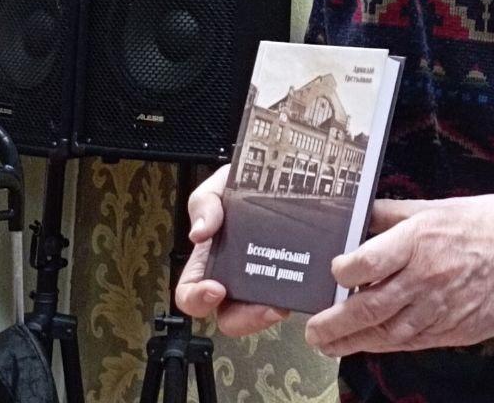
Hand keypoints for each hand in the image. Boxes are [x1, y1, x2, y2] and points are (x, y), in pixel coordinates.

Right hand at [174, 165, 290, 335]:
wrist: (284, 174)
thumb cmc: (245, 184)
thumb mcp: (219, 186)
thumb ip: (204, 203)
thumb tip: (198, 233)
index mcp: (209, 261)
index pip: (190, 294)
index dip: (197, 299)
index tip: (216, 289)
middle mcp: (233, 277)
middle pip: (229, 317)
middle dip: (245, 319)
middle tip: (264, 308)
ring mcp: (262, 279)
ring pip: (260, 313)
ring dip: (270, 313)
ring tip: (285, 303)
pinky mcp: (290, 276)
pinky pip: (290, 296)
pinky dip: (295, 297)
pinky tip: (303, 287)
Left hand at [303, 194, 493, 356]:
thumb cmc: (488, 223)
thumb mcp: (437, 206)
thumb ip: (395, 213)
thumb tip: (362, 214)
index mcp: (419, 240)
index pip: (367, 262)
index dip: (342, 270)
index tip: (331, 271)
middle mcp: (424, 278)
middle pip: (369, 307)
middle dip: (335, 323)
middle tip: (313, 329)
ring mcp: (438, 309)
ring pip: (386, 333)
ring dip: (353, 342)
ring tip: (330, 344)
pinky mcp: (452, 330)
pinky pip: (411, 343)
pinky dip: (386, 346)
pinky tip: (370, 344)